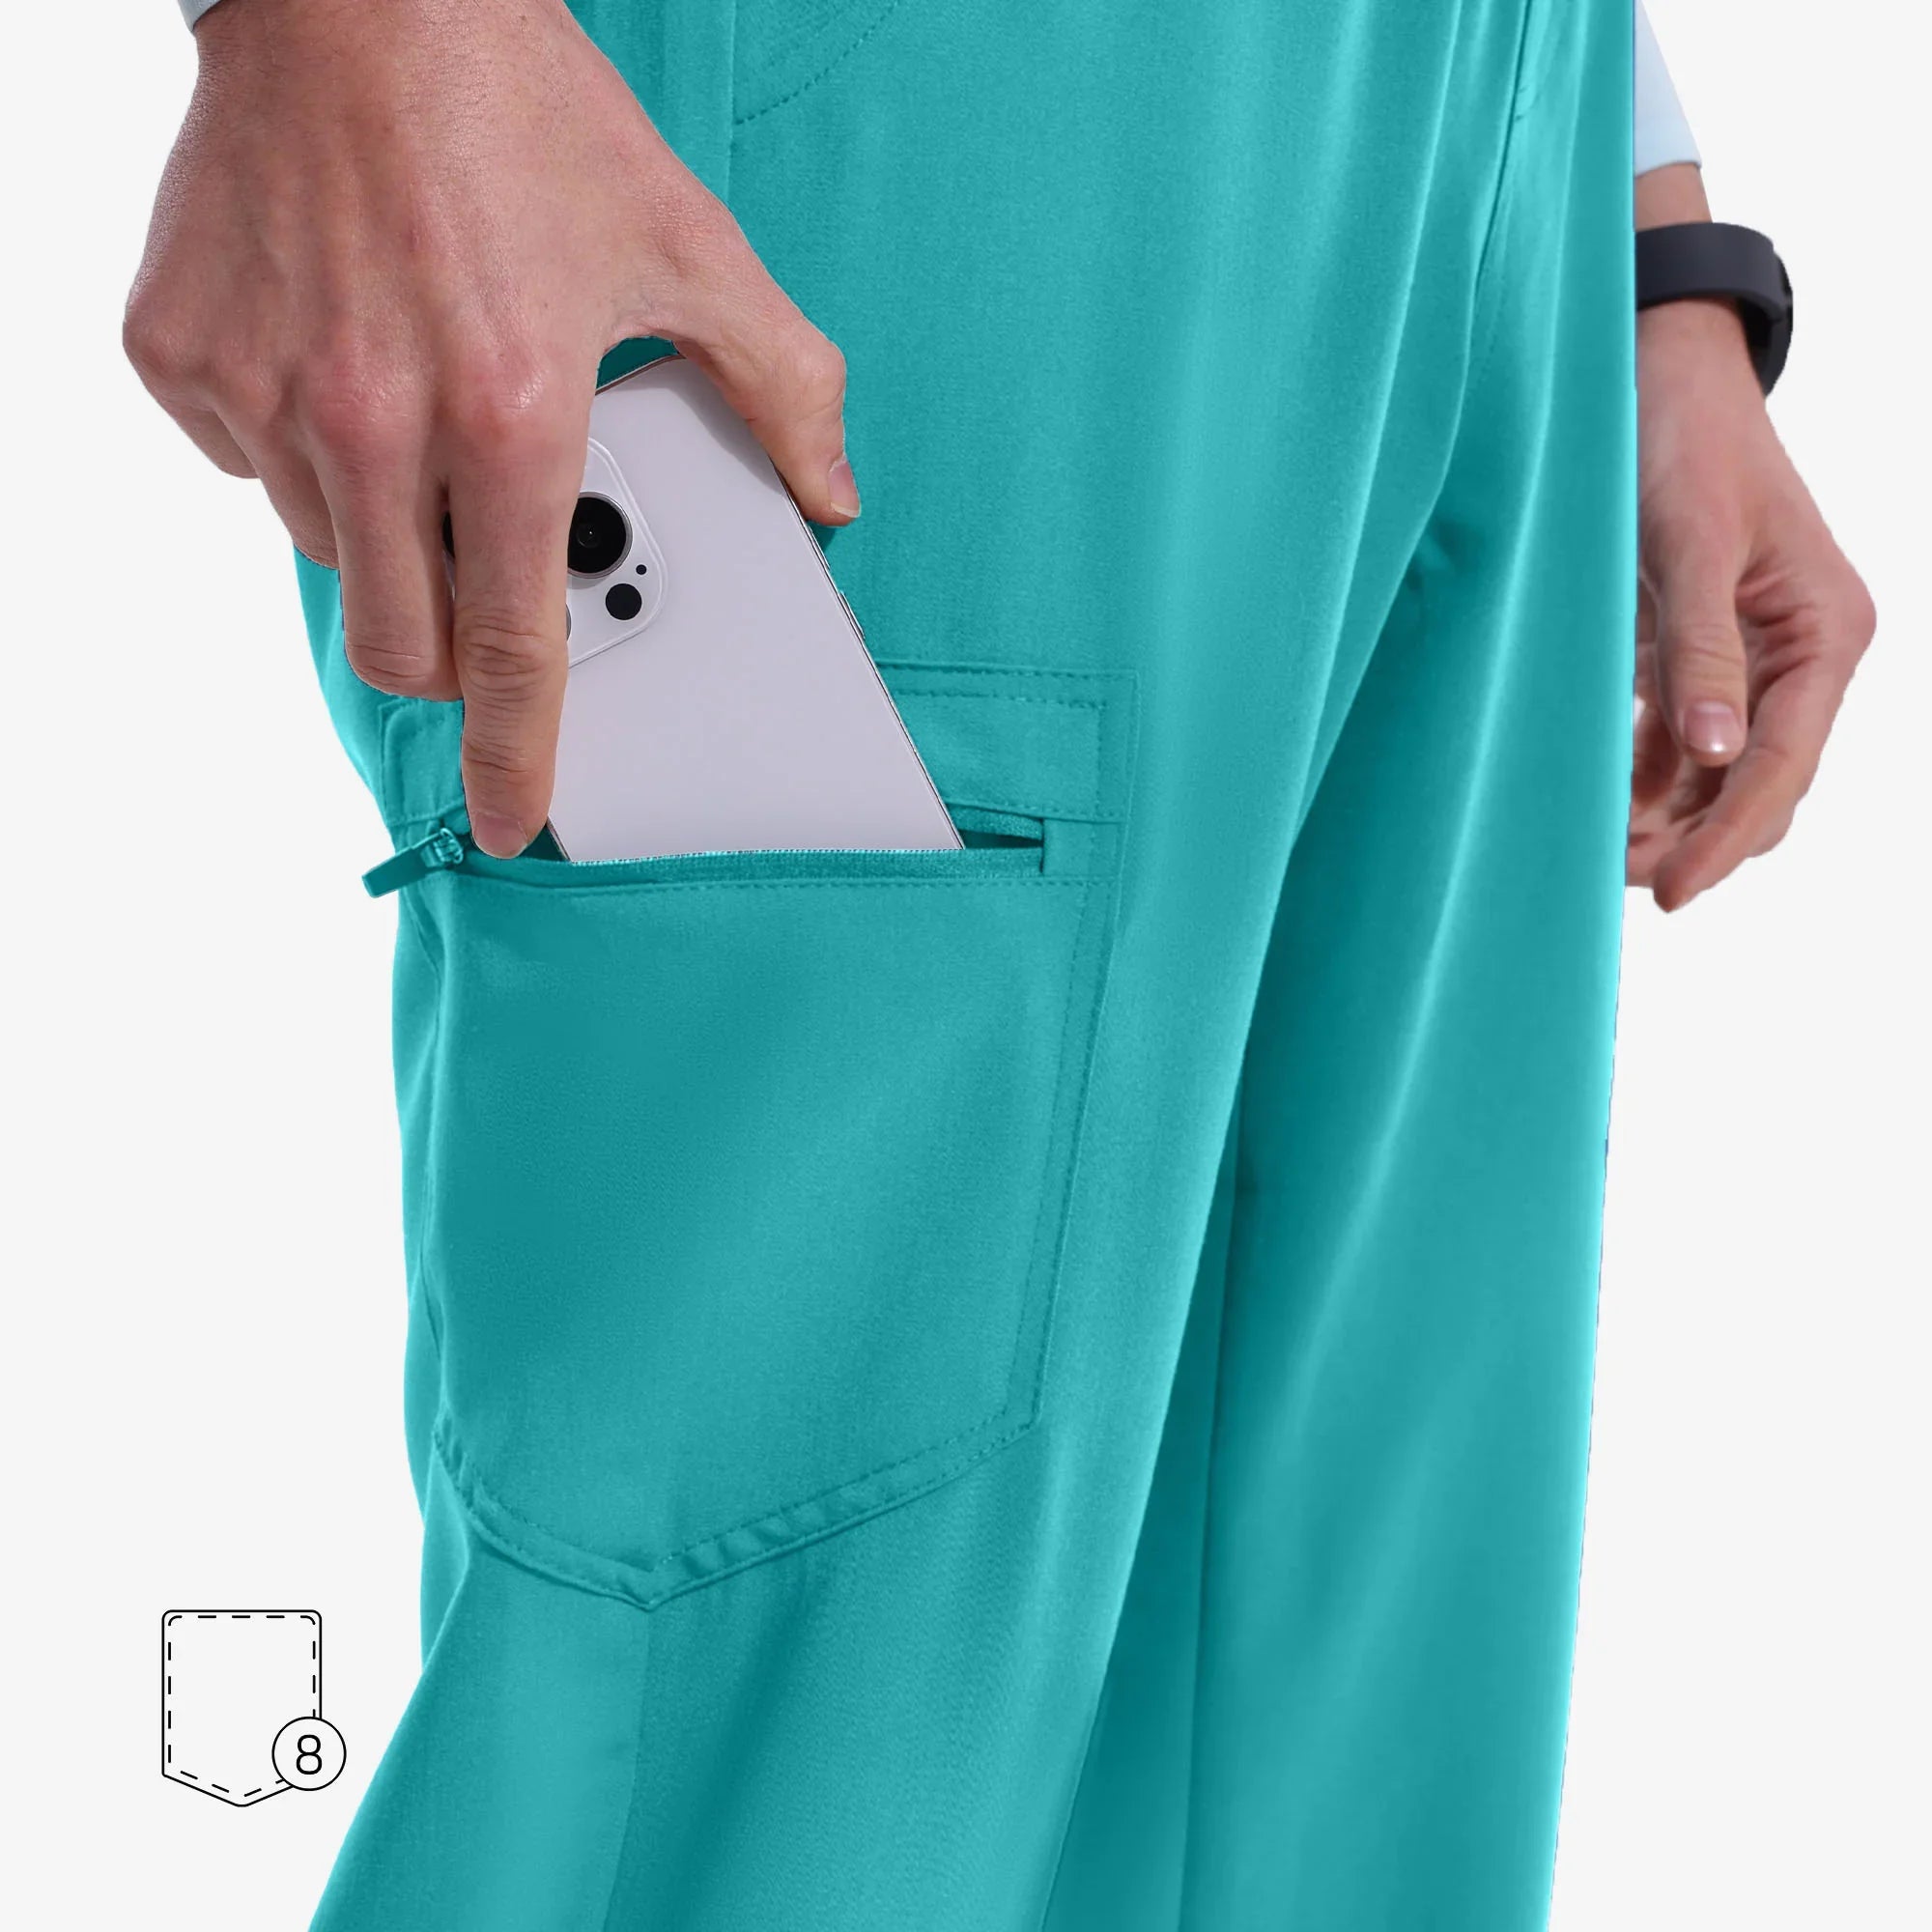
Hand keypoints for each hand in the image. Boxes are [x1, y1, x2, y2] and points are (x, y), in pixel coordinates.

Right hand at [125, 0, 858, 854]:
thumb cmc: (527, 113)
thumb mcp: (691, 245)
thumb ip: (781, 386)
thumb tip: (833, 492)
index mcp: (509, 416)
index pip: (513, 649)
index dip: (517, 754)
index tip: (516, 817)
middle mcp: (373, 420)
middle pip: (400, 645)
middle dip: (452, 649)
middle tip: (485, 576)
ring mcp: (262, 390)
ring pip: (327, 556)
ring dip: (386, 531)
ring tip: (423, 408)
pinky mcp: (177, 353)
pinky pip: (242, 468)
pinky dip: (297, 449)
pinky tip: (341, 355)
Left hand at [1629, 170, 1875, 910]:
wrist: (1649, 364)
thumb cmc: (1680, 434)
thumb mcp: (1689, 538)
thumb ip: (1700, 647)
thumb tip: (1714, 758)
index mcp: (1824, 632)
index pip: (1782, 765)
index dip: (1727, 837)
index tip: (1673, 893)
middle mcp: (1794, 656)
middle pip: (1754, 785)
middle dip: (1693, 840)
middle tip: (1611, 880)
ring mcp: (1742, 658)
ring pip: (1708, 774)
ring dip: (1657, 818)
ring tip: (1588, 853)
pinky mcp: (1687, 651)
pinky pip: (1667, 740)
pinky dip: (1631, 775)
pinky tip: (1584, 801)